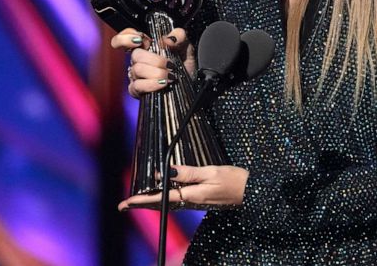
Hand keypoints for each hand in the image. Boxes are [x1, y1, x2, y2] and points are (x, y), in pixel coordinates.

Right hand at [111, 27, 194, 97]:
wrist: (189, 86)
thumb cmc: (184, 66)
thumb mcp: (186, 47)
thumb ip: (179, 36)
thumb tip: (167, 39)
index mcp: (147, 47)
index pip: (124, 38)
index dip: (125, 37)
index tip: (139, 40)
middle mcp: (139, 60)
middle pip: (135, 55)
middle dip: (155, 60)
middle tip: (170, 65)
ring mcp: (136, 76)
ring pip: (137, 70)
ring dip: (157, 73)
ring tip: (171, 76)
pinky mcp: (136, 90)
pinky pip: (138, 86)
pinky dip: (152, 84)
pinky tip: (163, 84)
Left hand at [117, 165, 248, 210]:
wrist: (252, 193)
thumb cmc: (235, 180)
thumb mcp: (212, 172)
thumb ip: (189, 172)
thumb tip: (167, 172)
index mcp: (192, 195)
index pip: (161, 197)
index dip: (142, 199)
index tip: (126, 201)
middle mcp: (191, 201)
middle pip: (161, 204)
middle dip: (141, 204)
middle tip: (123, 205)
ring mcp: (196, 202)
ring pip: (167, 203)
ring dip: (150, 202)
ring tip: (137, 199)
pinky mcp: (201, 200)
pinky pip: (177, 201)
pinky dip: (163, 199)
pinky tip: (161, 196)